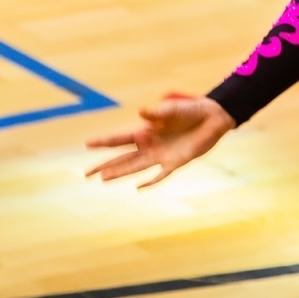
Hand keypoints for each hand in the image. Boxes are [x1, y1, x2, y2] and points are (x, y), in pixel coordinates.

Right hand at [85, 93, 235, 188]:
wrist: (212, 117)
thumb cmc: (190, 109)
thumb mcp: (173, 109)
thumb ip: (157, 113)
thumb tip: (142, 112)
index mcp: (146, 129)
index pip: (120, 137)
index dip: (104, 141)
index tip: (86, 144)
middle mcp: (150, 144)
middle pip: (122, 157)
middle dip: (104, 164)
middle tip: (85, 173)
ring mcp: (161, 155)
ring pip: (135, 167)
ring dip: (119, 173)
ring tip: (102, 179)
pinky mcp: (176, 162)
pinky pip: (160, 174)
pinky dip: (151, 181)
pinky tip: (138, 188)